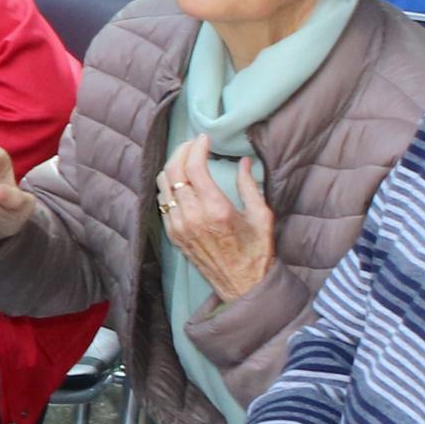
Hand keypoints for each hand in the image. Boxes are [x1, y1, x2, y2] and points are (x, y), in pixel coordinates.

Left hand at [159, 145, 279, 300]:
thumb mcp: (262, 217)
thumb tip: (243, 161)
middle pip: (173, 171)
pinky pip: (162, 202)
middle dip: (181, 151)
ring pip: (163, 185)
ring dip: (172, 166)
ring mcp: (179, 226)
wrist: (242, 285)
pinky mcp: (173, 234)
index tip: (204, 138)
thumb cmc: (257, 252)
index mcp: (216, 210)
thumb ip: (250, 186)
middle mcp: (192, 217)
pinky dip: (169, 186)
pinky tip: (181, 182)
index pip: (194, 167)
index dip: (196, 147)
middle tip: (193, 144)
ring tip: (186, 159)